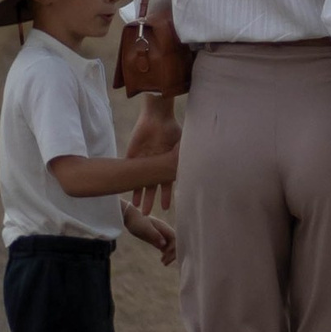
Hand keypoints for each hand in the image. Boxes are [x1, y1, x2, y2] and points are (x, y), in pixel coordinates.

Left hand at [124, 97, 179, 215]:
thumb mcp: (183, 143)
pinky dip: (127, 181)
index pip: (165, 184)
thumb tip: (205, 161)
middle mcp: (154, 164)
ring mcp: (143, 160)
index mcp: (165, 163)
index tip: (167, 208)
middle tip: (147, 214)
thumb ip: (188, 154)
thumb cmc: (172, 128)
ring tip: (136, 207)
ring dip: (138, 194)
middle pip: (151, 186)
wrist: (158, 117)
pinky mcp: (132, 155)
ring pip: (139, 182)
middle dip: (150, 200)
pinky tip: (125, 190)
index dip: (166, 196)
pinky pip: (129, 170)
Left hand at [124, 209, 177, 267]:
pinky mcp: (157, 237)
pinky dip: (165, 253)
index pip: (175, 238)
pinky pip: (165, 245)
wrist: (130, 217)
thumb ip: (155, 235)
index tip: (165, 255)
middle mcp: (164, 231)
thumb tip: (164, 244)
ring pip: (170, 245)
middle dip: (172, 253)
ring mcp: (161, 234)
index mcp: (164, 227)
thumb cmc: (137, 222)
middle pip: (175, 243)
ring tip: (164, 263)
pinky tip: (162, 258)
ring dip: (169, 254)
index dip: (173, 247)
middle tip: (165, 263)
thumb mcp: (145, 229)